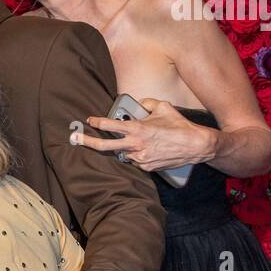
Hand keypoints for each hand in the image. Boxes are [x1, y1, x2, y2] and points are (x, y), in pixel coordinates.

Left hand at [75, 98, 215, 173]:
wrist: (196, 146)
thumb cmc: (180, 126)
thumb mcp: (163, 107)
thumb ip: (147, 103)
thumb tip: (140, 104)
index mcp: (137, 129)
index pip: (111, 125)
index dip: (97, 122)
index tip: (89, 120)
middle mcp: (135, 145)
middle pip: (105, 146)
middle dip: (88, 142)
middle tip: (74, 139)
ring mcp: (140, 158)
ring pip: (123, 153)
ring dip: (124, 148)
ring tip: (139, 141)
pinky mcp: (147, 167)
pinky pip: (135, 160)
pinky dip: (137, 154)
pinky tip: (149, 148)